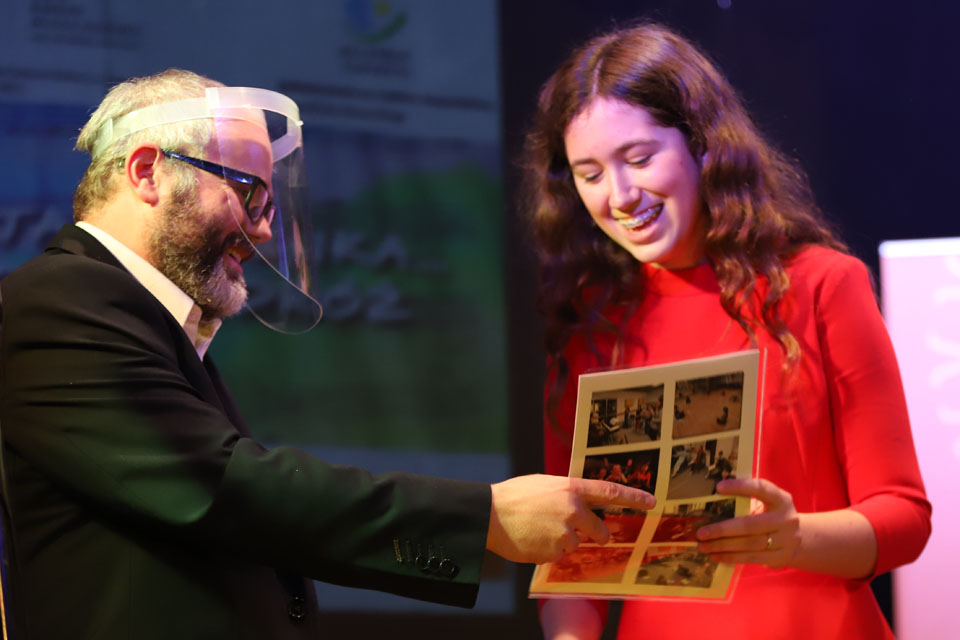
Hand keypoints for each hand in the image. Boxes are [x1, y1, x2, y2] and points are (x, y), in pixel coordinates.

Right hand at [486, 474, 655, 563]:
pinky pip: (559, 555)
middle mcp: (573, 510)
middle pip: (600, 530)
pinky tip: (532, 539)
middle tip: (579, 531)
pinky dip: (548, 551)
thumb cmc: (514, 496)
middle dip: (596, 535)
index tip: (653, 501)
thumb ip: (567, 494)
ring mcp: (564, 533)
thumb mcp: (545, 485)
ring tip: (538, 530)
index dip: (634, 497)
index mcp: (571, 488)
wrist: (489, 514)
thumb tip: (582, 506)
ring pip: (576, 544)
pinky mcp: (553, 552)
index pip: (610, 492)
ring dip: (562, 542)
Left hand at [695, 477, 800, 568]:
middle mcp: (786, 519)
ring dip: (723, 546)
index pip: (761, 489)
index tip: (718, 487)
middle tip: (700, 533)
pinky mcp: (781, 557)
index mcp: (781, 499)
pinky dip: (731, 557)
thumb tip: (710, 503)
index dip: (740, 487)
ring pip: (749, 544)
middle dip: (722, 529)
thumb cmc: (772, 516)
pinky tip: (715, 556)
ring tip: (703, 546)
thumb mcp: (768, 505)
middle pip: (750, 525)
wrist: (800, 539)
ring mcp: (786, 540)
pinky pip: (752, 558)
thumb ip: (747, 502)